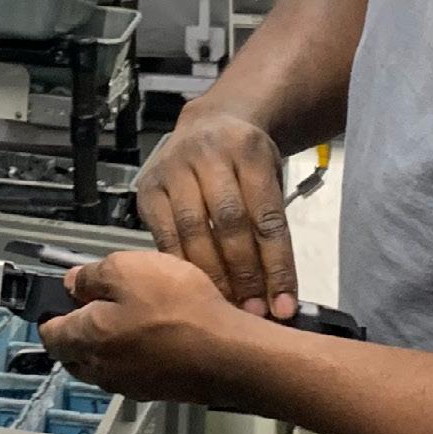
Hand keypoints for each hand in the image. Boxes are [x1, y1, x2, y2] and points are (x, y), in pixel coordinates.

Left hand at [38, 251, 275, 408]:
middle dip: (77, 329)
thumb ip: (92, 276)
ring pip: (103, 363)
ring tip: (133, 314)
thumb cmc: (180, 311)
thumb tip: (73, 281)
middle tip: (97, 302)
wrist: (228, 353)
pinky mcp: (157, 390)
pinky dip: (136, 353)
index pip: (48, 333)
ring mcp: (129, 384)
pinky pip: (133, 370)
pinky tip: (158, 334)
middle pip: (73, 352)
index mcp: (85, 339)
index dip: (51, 310)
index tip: (61, 296)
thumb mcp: (128, 269)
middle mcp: (101, 369)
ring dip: (108, 342)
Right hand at [135, 104, 296, 316]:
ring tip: (225, 306)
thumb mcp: (270, 178)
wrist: (210, 122)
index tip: (283, 304)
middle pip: (229, 223)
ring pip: (193, 230)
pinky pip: (164, 234)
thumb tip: (279, 295)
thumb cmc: (245, 161)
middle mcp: (210, 154)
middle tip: (253, 311)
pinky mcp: (149, 185)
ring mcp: (174, 167)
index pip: (267, 217)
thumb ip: (270, 228)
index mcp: (250, 151)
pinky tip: (192, 288)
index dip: (277, 265)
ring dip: (211, 275)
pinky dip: (180, 265)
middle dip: (244, 274)